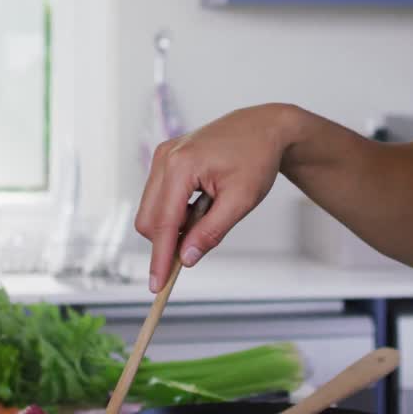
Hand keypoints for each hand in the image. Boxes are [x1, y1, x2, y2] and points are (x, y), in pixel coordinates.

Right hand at [135, 104, 296, 291]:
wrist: (263, 127)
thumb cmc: (256, 159)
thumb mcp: (241, 200)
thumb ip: (211, 231)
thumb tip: (187, 259)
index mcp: (182, 166)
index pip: (164, 223)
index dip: (160, 258)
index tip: (158, 286)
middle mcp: (165, 158)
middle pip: (149, 219)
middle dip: (167, 241)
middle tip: (197, 246)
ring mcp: (162, 155)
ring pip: (151, 210)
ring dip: (173, 225)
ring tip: (208, 213)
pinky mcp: (165, 157)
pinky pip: (158, 196)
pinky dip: (174, 211)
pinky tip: (200, 205)